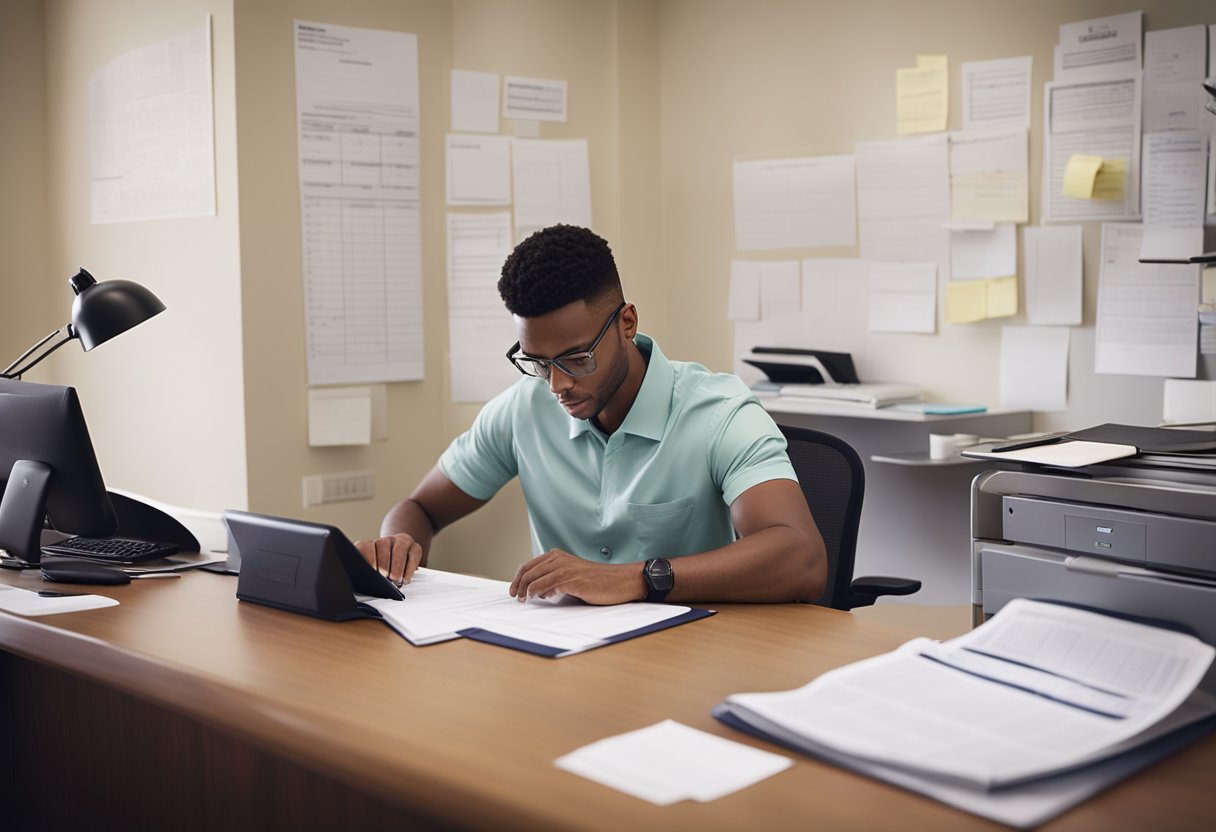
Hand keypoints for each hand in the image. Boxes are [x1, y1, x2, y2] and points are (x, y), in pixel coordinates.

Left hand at [355, 533, 422, 586]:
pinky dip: (409, 569)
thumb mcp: (371, 571)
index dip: (368, 558)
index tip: (370, 570)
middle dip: (383, 563)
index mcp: (370, 544)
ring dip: (397, 565)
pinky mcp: (415, 547)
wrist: (399, 563)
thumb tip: (366, 580)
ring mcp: (401, 541)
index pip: (365, 546)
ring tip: (395, 579)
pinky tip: (405, 579)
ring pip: (399, 548)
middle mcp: (385, 540)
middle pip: (383, 545)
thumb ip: (367, 572)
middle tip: (384, 576)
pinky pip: (414, 556)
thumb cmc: (381, 571)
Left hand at [509, 549, 645, 605]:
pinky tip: (539, 598)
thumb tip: (537, 591)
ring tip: (524, 600)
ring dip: (524, 591)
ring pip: (533, 578)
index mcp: (558, 556)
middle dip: (517, 585)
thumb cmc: (598, 581)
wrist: (621, 581)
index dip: (517, 578)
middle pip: (527, 571)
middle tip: (516, 598)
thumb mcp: (573, 575)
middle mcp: (559, 558)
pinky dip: (537, 593)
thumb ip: (555, 579)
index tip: (514, 590)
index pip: (528, 565)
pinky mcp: (570, 579)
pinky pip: (545, 586)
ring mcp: (564, 568)